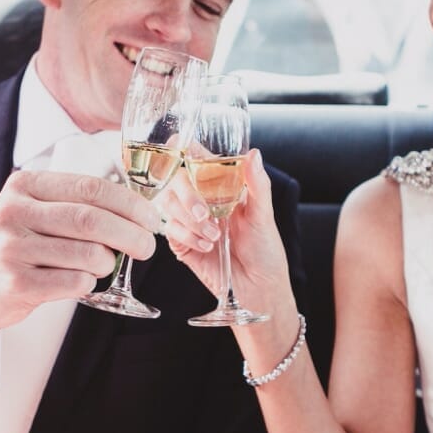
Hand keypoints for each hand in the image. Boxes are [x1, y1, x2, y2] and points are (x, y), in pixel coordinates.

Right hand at [0, 170, 161, 334]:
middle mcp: (14, 213)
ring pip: (86, 253)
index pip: (91, 188)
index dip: (130, 205)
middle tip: (146, 247)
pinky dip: (89, 282)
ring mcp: (12, 248)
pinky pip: (72, 282)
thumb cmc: (16, 244)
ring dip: (109, 262)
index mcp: (25, 186)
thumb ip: (75, 204)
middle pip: (91, 220)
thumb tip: (137, 213)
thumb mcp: (35, 210)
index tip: (150, 219)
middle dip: (130, 235)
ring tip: (107, 264)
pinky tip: (83, 281)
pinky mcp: (15, 283)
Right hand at [162, 149, 295, 316]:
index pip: (195, 158)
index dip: (183, 148)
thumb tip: (254, 154)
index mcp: (220, 186)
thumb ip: (257, 184)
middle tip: (206, 214)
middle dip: (187, 196)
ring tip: (215, 236)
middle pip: (175, 181)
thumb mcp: (264, 214)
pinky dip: (187, 237)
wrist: (258, 287)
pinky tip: (207, 246)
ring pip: (168, 205)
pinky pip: (170, 230)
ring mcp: (188, 220)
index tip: (178, 145)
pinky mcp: (181, 242)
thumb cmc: (265, 248)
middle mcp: (201, 199)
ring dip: (190, 221)